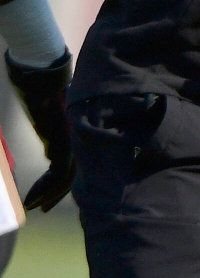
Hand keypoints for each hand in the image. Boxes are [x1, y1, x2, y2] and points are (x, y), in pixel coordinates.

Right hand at [5, 49, 74, 211]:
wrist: (44, 80)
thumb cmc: (44, 92)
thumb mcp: (50, 115)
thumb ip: (54, 131)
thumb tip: (50, 150)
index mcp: (74, 133)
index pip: (75, 164)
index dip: (63, 183)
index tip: (47, 196)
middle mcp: (77, 137)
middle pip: (73, 173)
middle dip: (57, 193)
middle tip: (42, 209)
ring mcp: (72, 138)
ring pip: (67, 175)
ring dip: (49, 193)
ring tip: (32, 206)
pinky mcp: (63, 140)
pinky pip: (60, 170)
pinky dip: (46, 186)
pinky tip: (32, 197)